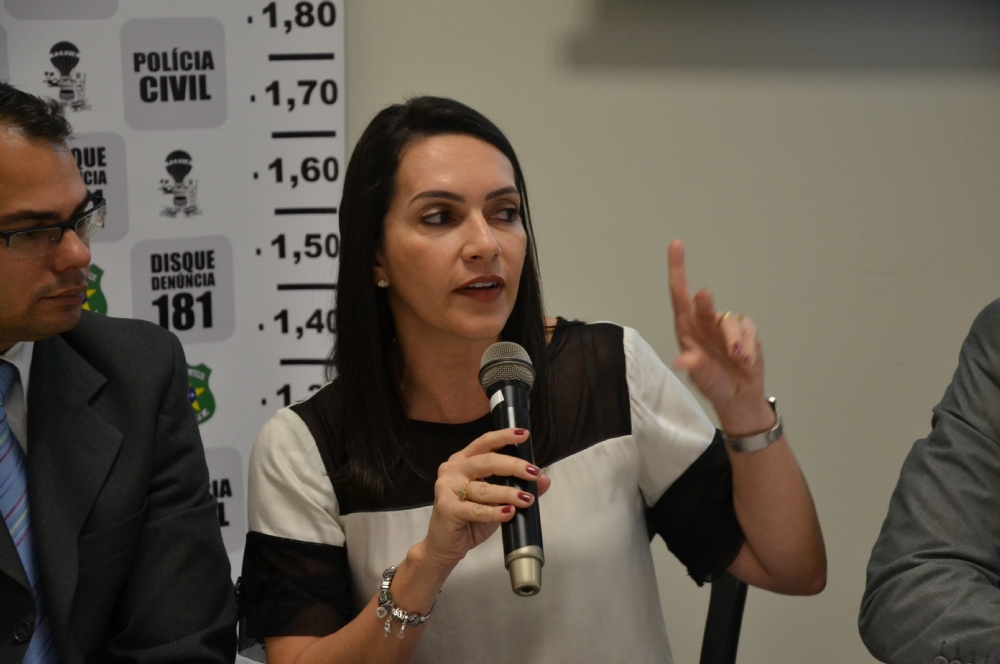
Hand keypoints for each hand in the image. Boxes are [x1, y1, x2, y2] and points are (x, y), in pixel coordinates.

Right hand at [422, 428, 550, 570]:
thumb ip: (517, 488)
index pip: (485, 443)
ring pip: (484, 488)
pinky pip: (476, 509)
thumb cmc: (469, 520)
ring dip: (509, 493)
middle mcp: (453, 469)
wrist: (445, 546)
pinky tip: (509, 512)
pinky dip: (495, 512)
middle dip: (513, 466)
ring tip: (527, 499)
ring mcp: (447, 487)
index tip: (524, 434)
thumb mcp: (497, 502)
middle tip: (534, 473)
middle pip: (486, 462)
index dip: (504, 437)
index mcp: (463, 461)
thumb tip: (544, 480)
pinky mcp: (447, 507)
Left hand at [667, 240, 772, 434]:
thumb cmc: (712, 382)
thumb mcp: (701, 378)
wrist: (738, 396)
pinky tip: (746, 361)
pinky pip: (748, 329)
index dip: (678, 269)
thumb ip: (694, 366)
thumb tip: (682, 361)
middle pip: (703, 302)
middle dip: (705, 301)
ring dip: (734, 340)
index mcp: (686, 329)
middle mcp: (704, 323)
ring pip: (729, 321)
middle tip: (704, 295)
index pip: (678, 295)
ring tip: (737, 359)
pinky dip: (748, 344)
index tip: (676, 244)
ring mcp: (724, 326)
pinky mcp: (745, 331)